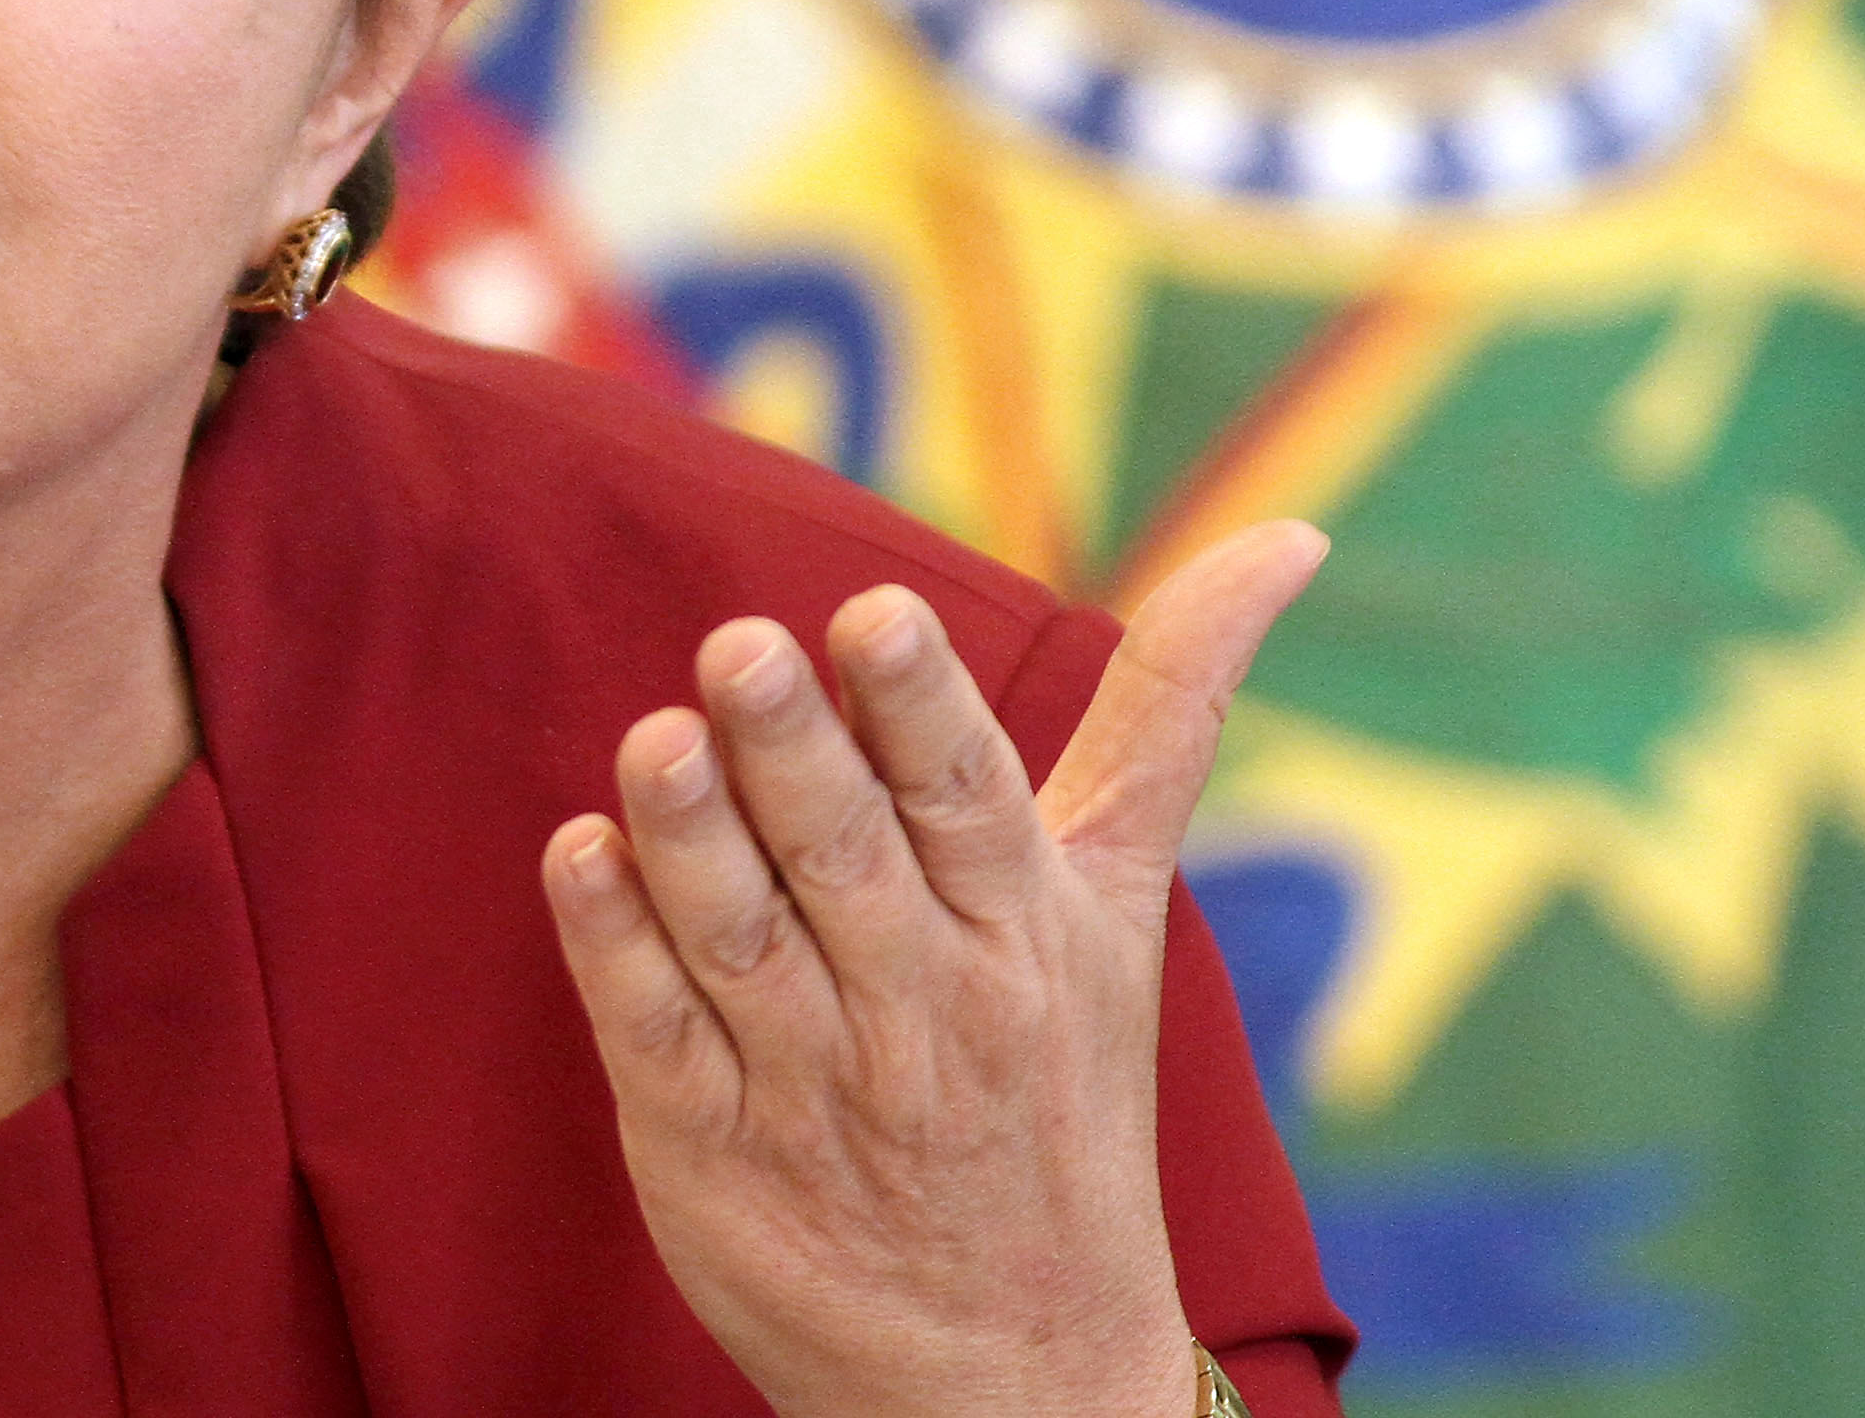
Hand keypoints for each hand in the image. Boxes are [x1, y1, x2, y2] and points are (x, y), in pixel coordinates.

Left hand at [537, 522, 1326, 1417]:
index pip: (966, 801)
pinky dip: (614, 948)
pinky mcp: (713, 1148)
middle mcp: (924, 1003)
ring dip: (691, 837)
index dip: (919, 709)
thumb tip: (1286, 532)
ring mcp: (812, 1081)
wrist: (1019, 1378)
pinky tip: (578, 853)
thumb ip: (1169, 707)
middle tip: (737, 645)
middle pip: (846, 855)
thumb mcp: (1120, 899)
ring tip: (653, 738)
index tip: (876, 615)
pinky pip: (657, 1035)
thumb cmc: (1060, 1085)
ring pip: (742, 941)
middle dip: (794, 750)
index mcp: (1024, 929)